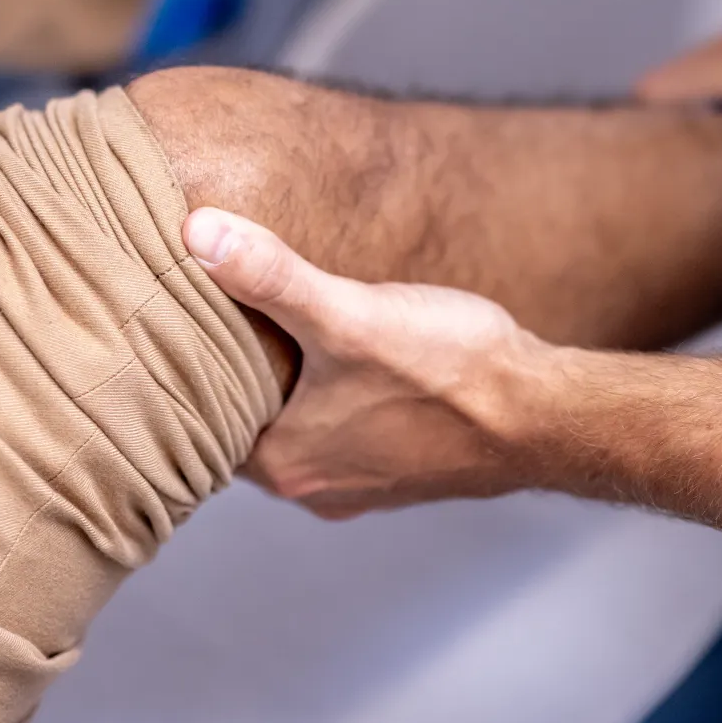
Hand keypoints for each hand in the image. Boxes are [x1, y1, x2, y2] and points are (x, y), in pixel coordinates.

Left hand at [184, 207, 549, 518]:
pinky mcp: (402, 472)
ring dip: (295, 390)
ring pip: (300, 430)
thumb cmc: (451, 375)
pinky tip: (356, 366)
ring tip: (288, 334)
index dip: (187, 369)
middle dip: (241, 375)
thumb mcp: (350, 313)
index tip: (178, 323)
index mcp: (281, 462)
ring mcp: (359, 485)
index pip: (199, 420)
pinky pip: (348, 435)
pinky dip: (342, 404)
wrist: (543, 415)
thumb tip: (198, 234)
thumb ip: (270, 276)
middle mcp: (312, 487)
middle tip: (225, 316)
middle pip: (248, 425)